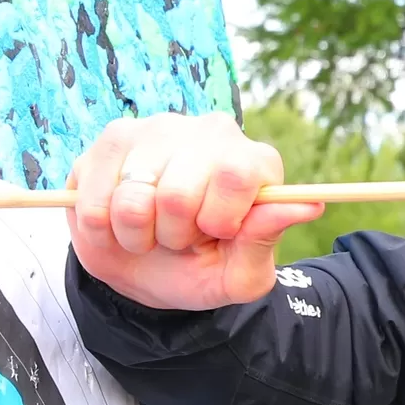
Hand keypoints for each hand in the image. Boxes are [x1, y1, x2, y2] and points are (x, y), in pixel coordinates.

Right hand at [65, 114, 325, 310]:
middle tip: (180, 238)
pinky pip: (95, 200)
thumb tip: (309, 204)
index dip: (218, 220)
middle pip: (179, 194)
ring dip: (136, 235)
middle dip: (174, 236)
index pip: (236, 175)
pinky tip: (118, 221)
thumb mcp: (238, 275)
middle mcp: (210, 132)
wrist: (144, 272)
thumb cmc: (202, 269)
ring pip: (133, 199)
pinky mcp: (111, 140)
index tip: (216, 235)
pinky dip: (103, 228)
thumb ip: (264, 241)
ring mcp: (157, 128)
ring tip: (149, 231)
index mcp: (253, 162)